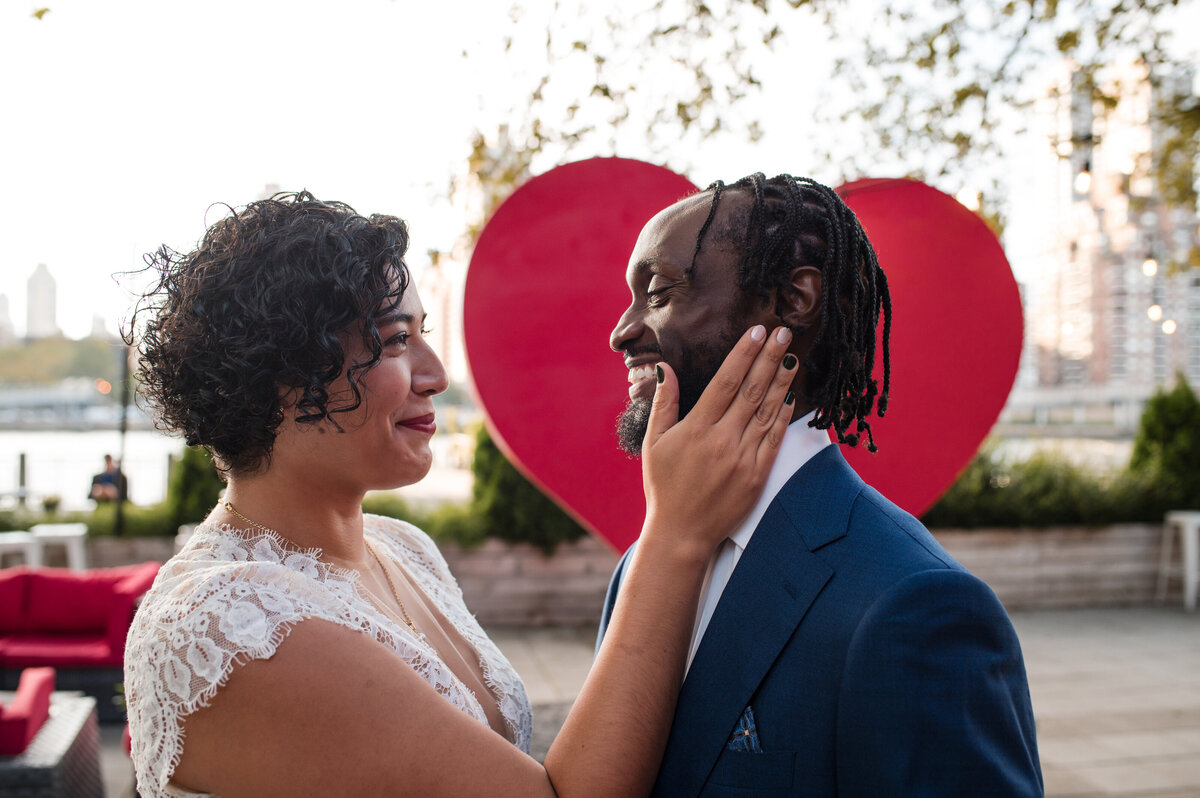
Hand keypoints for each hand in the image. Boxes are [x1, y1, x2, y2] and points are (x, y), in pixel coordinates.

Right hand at [639, 325, 797, 561]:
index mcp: (697, 429)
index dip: (744, 353)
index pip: (726, 381)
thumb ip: (664, 403)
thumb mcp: (653, 443)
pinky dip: (783, 417)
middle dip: (769, 358)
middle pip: (752, 390)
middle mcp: (723, 440)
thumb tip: (665, 368)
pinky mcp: (757, 476)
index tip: (757, 331)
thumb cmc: (664, 486)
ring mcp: (743, 459)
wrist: (682, 533)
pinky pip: (774, 439)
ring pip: (767, 411)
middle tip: (783, 332)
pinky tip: (791, 397)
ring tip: (792, 356)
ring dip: (782, 382)